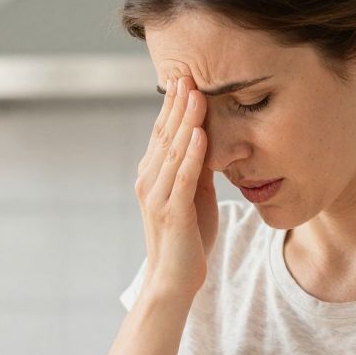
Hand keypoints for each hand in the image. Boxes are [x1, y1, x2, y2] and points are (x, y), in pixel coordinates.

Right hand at [132, 73, 218, 302]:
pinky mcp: (172, 213)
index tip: (184, 79)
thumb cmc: (186, 239)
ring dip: (186, 121)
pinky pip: (183, 178)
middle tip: (187, 74)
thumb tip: (206, 140)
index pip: (161, 133)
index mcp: (152, 175)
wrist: (173, 279)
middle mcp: (148, 181)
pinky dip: (191, 155)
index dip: (172, 106)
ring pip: (172, 151)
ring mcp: (157, 196)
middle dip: (177, 105)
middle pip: (164, 135)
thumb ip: (196, 169)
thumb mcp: (194, 196)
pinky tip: (200, 135)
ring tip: (197, 95)